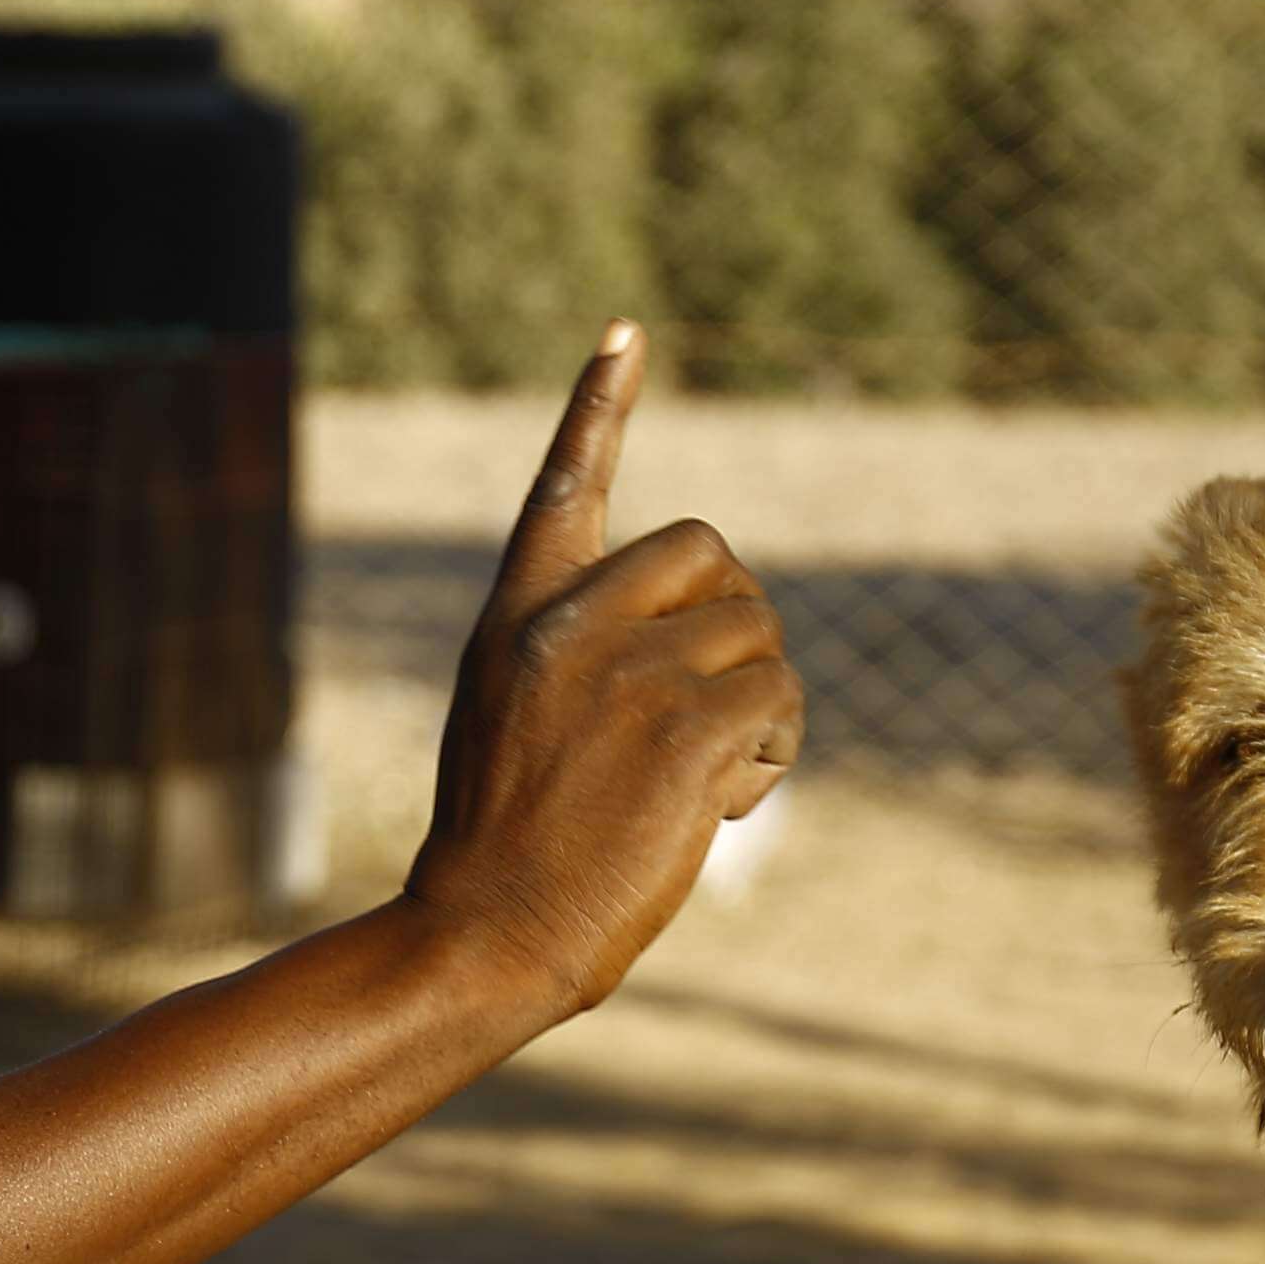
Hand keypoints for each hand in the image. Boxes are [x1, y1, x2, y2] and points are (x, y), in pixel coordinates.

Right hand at [406, 324, 797, 1015]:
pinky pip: (776, 698)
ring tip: (702, 779)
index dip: (597, 405)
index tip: (626, 332)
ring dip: (759, 708)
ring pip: (759, 633)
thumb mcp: (512, 719)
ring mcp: (625, 671)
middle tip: (708, 711)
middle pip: (712, 555)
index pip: (563, 486)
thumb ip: (584, 657)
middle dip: (734, 625)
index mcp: (517, 616)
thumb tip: (712, 631)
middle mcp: (567, 625)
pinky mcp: (683, 727)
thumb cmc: (507, 844)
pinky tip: (720, 805)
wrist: (487, 931)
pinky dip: (770, 754)